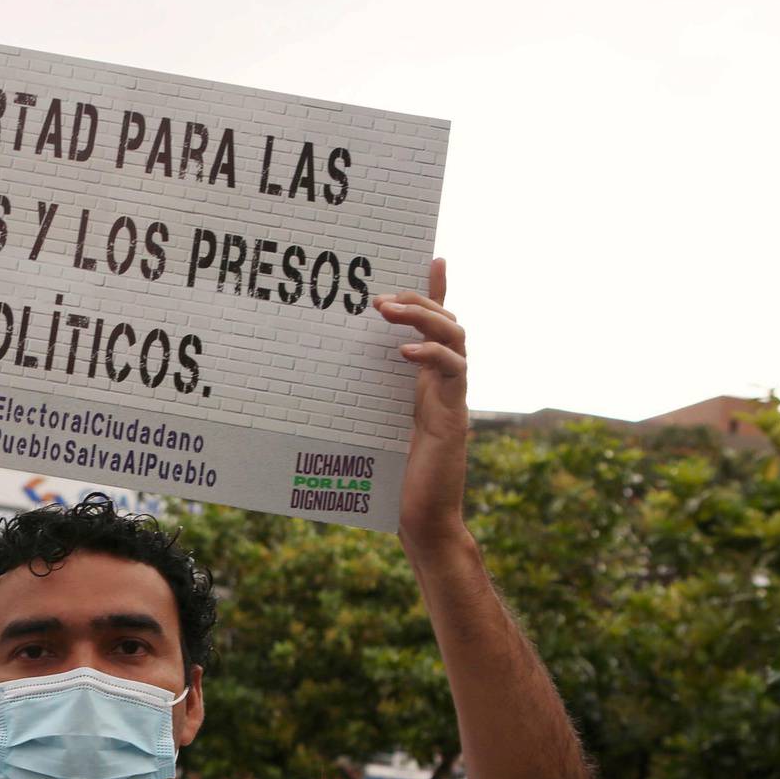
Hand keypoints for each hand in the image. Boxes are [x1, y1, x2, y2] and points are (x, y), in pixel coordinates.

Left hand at [375, 258, 468, 548]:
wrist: (420, 521)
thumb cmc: (388, 481)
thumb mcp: (368, 429)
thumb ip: (362, 402)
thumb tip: (324, 380)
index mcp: (425, 384)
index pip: (436, 326)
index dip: (437, 291)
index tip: (432, 257)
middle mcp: (443, 385)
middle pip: (447, 321)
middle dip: (419, 299)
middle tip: (380, 298)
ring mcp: (452, 398)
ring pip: (455, 337)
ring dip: (424, 316)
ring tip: (389, 311)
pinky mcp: (453, 417)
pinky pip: (453, 371)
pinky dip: (431, 355)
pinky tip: (403, 352)